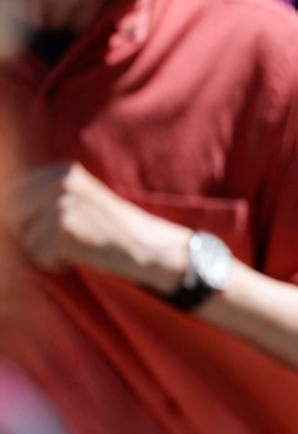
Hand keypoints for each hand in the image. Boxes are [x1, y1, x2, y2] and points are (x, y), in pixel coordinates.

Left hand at [5, 163, 189, 292]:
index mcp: (59, 170)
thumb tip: (3, 209)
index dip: (20, 216)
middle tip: (63, 237)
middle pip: (10, 214)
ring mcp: (60, 205)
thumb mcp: (77, 197)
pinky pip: (37, 255)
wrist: (147, 245)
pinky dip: (54, 263)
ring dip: (42, 249)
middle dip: (28, 232)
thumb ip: (40, 195)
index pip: (9, 191)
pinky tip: (79, 255)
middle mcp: (57, 182)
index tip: (47, 227)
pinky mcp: (62, 231)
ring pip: (22, 237)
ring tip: (74, 244)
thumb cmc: (109, 227)